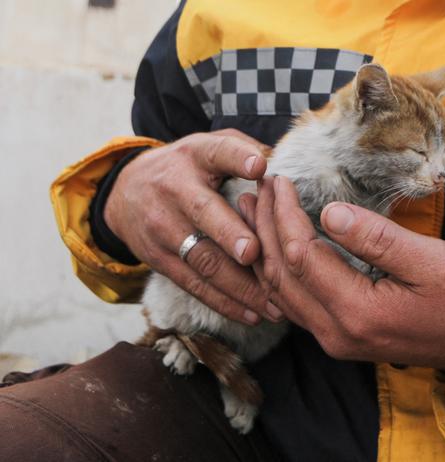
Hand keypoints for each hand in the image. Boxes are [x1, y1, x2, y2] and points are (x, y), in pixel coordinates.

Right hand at [105, 129, 281, 324]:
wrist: (125, 193)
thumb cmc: (187, 170)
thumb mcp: (207, 147)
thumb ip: (243, 148)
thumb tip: (281, 162)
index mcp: (197, 157)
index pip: (217, 151)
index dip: (238, 158)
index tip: (260, 167)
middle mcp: (177, 190)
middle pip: (205, 213)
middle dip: (230, 234)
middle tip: (253, 251)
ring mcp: (165, 228)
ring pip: (203, 259)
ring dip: (240, 284)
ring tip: (273, 301)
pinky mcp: (160, 260)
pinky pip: (195, 285)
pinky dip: (224, 303)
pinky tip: (252, 314)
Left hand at [242, 176, 444, 368]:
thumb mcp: (432, 260)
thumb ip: (379, 238)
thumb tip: (330, 212)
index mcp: (358, 311)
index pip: (302, 257)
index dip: (285, 216)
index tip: (280, 181)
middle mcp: (335, 332)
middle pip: (281, 275)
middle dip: (265, 227)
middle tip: (257, 189)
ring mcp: (333, 338)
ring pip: (279, 292)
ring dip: (262, 249)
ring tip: (251, 212)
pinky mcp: (336, 335)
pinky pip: (291, 303)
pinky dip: (274, 271)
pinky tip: (268, 248)